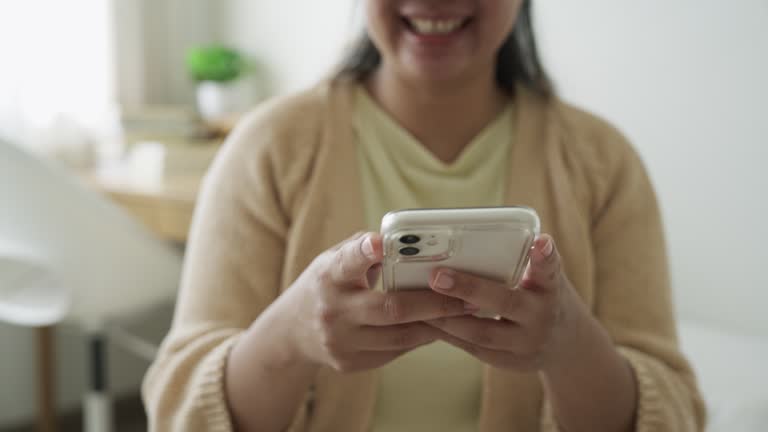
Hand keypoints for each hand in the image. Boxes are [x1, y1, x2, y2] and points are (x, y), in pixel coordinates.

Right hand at [278, 232, 472, 372]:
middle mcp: (332, 310)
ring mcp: (340, 341)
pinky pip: (394, 351)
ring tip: (465, 313)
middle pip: (389, 308)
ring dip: (435, 324)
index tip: (380, 242)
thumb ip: (365, 250)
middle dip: (433, 302)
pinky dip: (419, 338)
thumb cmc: (325, 285)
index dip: (364, 251)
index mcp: (328, 276)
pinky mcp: (350, 363)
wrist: (291, 332)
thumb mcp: (333, 261)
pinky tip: (439, 327)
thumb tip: (409, 241)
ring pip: (399, 336)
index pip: (347, 261)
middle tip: (467, 296)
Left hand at [424, 234, 589, 371]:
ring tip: (419, 300)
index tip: (539, 241)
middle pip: (506, 302)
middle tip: (437, 276)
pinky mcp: (508, 362)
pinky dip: (448, 333)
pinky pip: (473, 348)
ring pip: (482, 333)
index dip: (544, 255)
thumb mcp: (542, 278)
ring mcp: (525, 344)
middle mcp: (541, 316)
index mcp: (550, 288)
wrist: (565, 345)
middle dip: (469, 289)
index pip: (550, 268)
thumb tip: (472, 235)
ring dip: (447, 317)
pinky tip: (425, 320)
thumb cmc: (542, 296)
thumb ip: (521, 261)